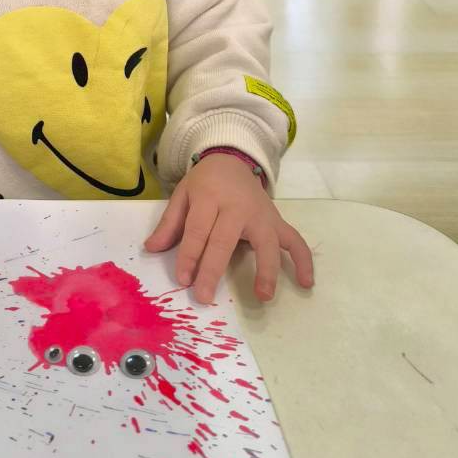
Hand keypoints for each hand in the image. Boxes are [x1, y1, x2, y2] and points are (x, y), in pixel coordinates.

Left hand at [144, 154, 313, 303]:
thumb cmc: (204, 182)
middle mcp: (237, 206)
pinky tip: (305, 283)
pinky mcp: (277, 221)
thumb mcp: (182, 194)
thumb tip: (151, 249)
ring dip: (266, 270)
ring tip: (263, 296)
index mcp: (209, 197)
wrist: (233, 160)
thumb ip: (169, 222)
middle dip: (213, 270)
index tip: (183, 280)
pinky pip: (295, 241)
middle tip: (204, 297)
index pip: (198, 230)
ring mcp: (261, 214)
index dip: (189, 255)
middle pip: (225, 240)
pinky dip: (304, 261)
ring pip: (266, 242)